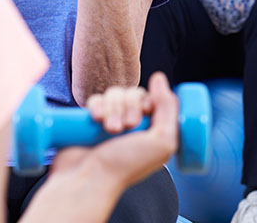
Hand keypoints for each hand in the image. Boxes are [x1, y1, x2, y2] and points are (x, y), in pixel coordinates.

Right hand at [20, 73, 178, 221]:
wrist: (88, 178)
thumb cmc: (125, 167)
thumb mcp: (162, 141)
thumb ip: (168, 109)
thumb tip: (160, 79)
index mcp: (153, 132)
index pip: (154, 99)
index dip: (149, 101)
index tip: (145, 112)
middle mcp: (133, 126)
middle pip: (133, 94)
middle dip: (129, 106)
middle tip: (126, 127)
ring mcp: (111, 121)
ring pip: (115, 94)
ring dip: (113, 108)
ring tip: (109, 129)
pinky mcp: (91, 120)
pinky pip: (96, 99)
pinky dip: (97, 105)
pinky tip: (95, 118)